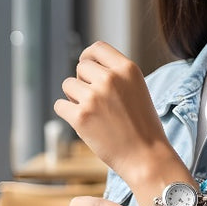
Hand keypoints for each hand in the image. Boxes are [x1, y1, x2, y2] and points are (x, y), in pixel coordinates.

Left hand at [54, 41, 173, 181]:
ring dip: (74, 98)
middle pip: (80, 68)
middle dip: (83, 82)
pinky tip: (83, 123)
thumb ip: (116, 75)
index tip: (86, 68)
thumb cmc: (143, 127)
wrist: (146, 157)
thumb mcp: (137, 89)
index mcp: (127, 69)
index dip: (88, 57)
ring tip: (93, 114)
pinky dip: (67, 114)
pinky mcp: (81, 116)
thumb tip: (86, 66)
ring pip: (67, 85)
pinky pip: (60, 106)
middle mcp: (110, 78)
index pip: (97, 48)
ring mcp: (94, 97)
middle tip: (95, 102)